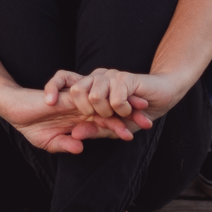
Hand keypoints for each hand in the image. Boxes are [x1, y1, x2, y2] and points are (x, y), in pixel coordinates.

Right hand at [4, 86, 145, 153]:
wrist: (14, 110)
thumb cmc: (32, 126)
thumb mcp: (51, 142)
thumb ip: (66, 145)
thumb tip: (81, 149)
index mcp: (81, 119)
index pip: (106, 123)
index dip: (122, 127)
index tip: (139, 133)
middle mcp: (82, 109)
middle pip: (110, 111)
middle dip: (130, 116)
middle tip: (149, 122)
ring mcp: (76, 102)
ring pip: (103, 105)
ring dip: (121, 109)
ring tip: (138, 113)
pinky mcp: (67, 97)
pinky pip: (85, 101)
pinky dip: (98, 106)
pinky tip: (112, 111)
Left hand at [46, 67, 179, 122]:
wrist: (163, 95)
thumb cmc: (136, 112)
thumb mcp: (111, 125)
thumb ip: (94, 129)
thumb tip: (75, 135)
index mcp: (90, 86)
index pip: (63, 78)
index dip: (52, 87)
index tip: (48, 103)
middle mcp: (98, 77)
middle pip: (76, 88)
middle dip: (84, 108)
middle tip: (101, 117)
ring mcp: (111, 76)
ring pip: (95, 94)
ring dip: (106, 112)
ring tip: (118, 115)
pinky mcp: (127, 78)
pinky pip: (116, 96)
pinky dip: (121, 108)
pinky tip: (128, 110)